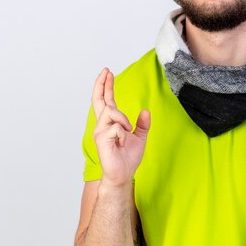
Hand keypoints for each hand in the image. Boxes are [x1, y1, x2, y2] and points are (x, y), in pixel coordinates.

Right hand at [91, 68, 150, 187]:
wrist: (123, 174)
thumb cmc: (128, 158)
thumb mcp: (140, 137)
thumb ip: (142, 124)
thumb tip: (146, 111)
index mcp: (110, 123)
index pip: (106, 100)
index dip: (106, 86)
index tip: (108, 73)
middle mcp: (102, 124)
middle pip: (99, 99)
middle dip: (102, 84)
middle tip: (107, 71)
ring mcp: (100, 131)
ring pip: (111, 111)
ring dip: (123, 119)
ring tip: (127, 132)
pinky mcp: (101, 139)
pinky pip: (116, 127)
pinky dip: (123, 133)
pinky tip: (121, 142)